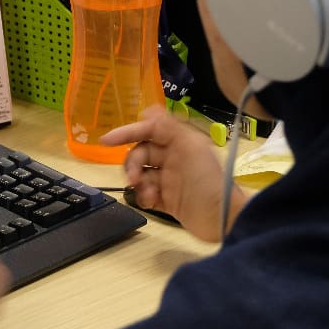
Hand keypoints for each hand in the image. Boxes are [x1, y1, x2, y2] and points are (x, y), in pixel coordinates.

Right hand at [101, 106, 248, 241]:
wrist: (222, 218)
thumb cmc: (208, 179)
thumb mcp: (191, 146)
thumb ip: (168, 126)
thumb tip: (148, 110)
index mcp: (179, 141)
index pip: (149, 130)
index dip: (128, 132)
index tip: (106, 141)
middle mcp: (173, 157)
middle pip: (140, 153)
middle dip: (132, 164)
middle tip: (133, 178)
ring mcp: (170, 179)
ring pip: (141, 174)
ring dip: (138, 183)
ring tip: (148, 193)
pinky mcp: (168, 200)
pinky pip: (146, 194)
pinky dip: (144, 197)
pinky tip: (152, 202)